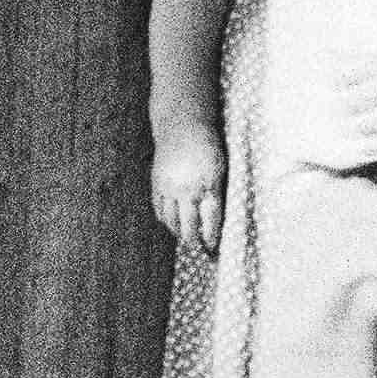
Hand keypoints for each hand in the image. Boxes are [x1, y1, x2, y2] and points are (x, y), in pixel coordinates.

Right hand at [150, 127, 226, 254]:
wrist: (181, 126)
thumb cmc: (207, 147)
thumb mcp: (220, 170)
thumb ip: (216, 193)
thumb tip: (214, 218)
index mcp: (208, 186)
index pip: (211, 221)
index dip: (212, 238)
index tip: (214, 249)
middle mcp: (187, 190)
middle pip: (189, 226)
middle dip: (194, 242)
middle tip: (200, 251)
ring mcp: (169, 187)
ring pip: (171, 221)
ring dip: (178, 233)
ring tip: (186, 238)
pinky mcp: (156, 183)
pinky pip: (159, 209)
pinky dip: (165, 219)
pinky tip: (172, 223)